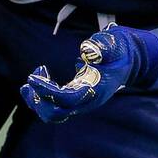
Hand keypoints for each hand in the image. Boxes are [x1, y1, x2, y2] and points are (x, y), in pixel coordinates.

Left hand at [20, 25, 157, 123]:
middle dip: (38, 99)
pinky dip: (40, 98)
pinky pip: (53, 106)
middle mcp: (87, 102)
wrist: (128, 60)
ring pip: (52, 114)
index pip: (67, 99)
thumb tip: (88, 50)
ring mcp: (80, 102)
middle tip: (32, 78)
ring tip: (29, 82)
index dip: (47, 91)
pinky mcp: (75, 98)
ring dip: (36, 101)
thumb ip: (104, 45)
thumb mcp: (115, 43)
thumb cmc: (120, 50)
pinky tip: (33, 84)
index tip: (33, 77)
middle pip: (56, 113)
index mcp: (96, 90)